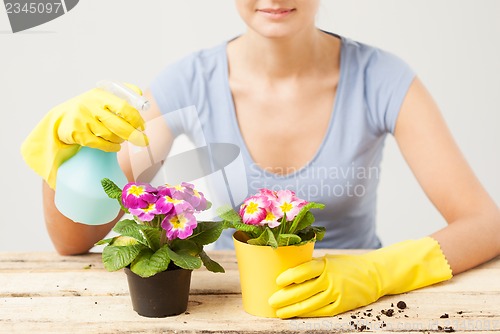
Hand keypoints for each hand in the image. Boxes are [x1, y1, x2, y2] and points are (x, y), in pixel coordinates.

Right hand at [21, 84, 148, 188]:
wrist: (61, 118)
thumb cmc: (89, 108)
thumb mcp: (102, 95)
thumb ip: (122, 92)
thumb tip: (140, 94)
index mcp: (100, 95)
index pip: (124, 107)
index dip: (136, 119)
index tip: (142, 126)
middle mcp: (90, 106)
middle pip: (119, 125)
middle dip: (134, 135)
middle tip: (142, 141)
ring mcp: (83, 120)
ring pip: (111, 136)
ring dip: (121, 140)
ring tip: (122, 139)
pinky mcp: (77, 134)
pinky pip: (101, 144)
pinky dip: (112, 147)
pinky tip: (115, 146)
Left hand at [268, 237, 451, 317]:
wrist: (374, 274)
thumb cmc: (346, 265)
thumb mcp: (329, 259)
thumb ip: (312, 266)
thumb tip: (287, 272)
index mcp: (325, 264)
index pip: (303, 270)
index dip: (288, 276)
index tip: (276, 281)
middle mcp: (330, 279)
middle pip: (302, 290)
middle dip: (284, 297)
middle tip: (271, 301)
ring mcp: (336, 294)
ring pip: (309, 304)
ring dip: (291, 309)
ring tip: (279, 311)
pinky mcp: (341, 306)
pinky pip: (320, 312)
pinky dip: (306, 314)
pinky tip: (296, 314)